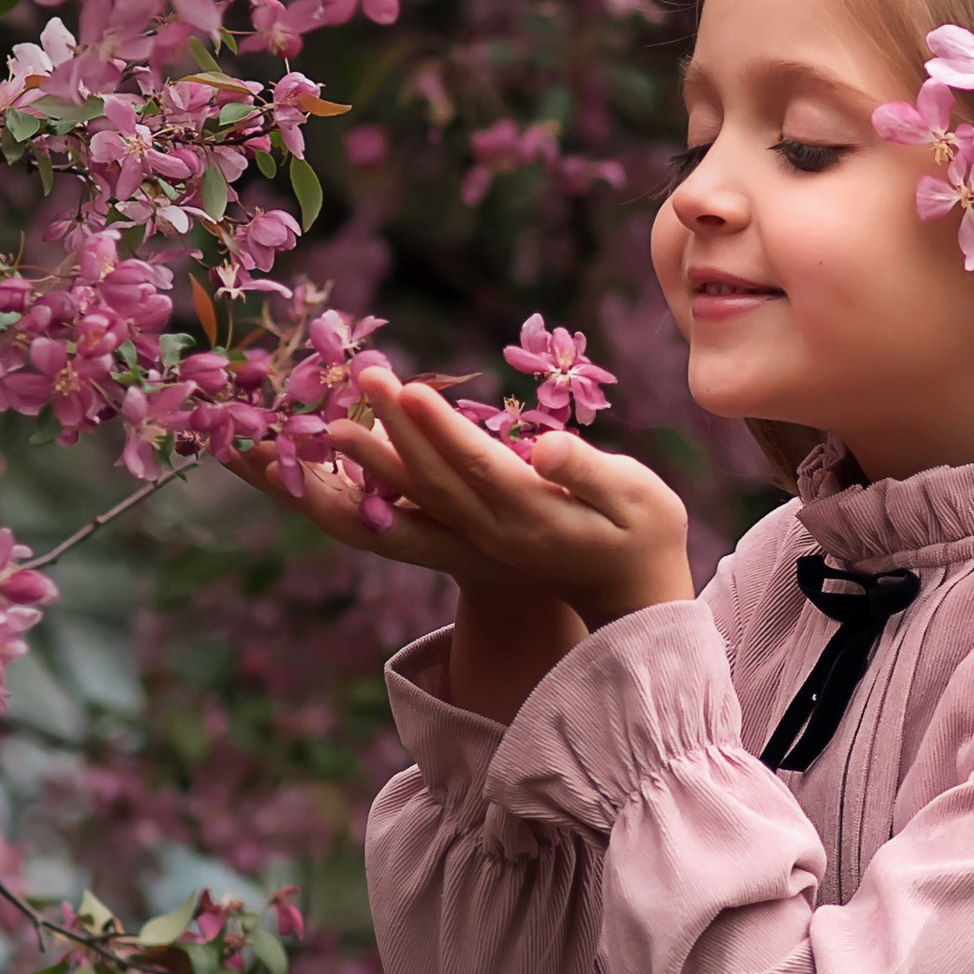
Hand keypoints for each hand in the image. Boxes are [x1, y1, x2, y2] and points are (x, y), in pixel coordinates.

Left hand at [236, 374, 694, 624]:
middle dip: (393, 429)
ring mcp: (475, 538)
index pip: (475, 466)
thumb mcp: (636, 498)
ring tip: (330, 424)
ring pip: (412, 499)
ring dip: (370, 460)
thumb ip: (589, 473)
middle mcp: (491, 531)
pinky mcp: (466, 536)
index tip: (408, 390)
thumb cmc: (644, 532)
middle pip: (432, 480)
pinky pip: (412, 510)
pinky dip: (375, 487)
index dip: (440, 429)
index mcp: (531, 516)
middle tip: (361, 378)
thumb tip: (547, 448)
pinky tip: (345, 459)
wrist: (630, 595)